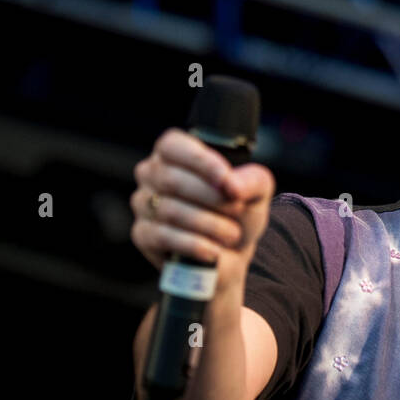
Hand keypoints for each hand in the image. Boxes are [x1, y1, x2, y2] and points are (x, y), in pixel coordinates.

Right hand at [129, 127, 274, 292]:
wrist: (232, 253)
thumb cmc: (239, 212)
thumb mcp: (256, 190)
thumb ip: (252, 180)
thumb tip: (233, 185)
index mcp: (175, 151)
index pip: (174, 146)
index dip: (201, 162)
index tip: (227, 181)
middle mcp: (152, 173)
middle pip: (172, 180)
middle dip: (212, 198)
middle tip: (238, 210)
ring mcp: (143, 203)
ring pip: (170, 211)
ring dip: (210, 225)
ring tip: (232, 234)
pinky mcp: (142, 234)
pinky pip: (163, 237)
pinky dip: (194, 245)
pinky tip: (213, 251)